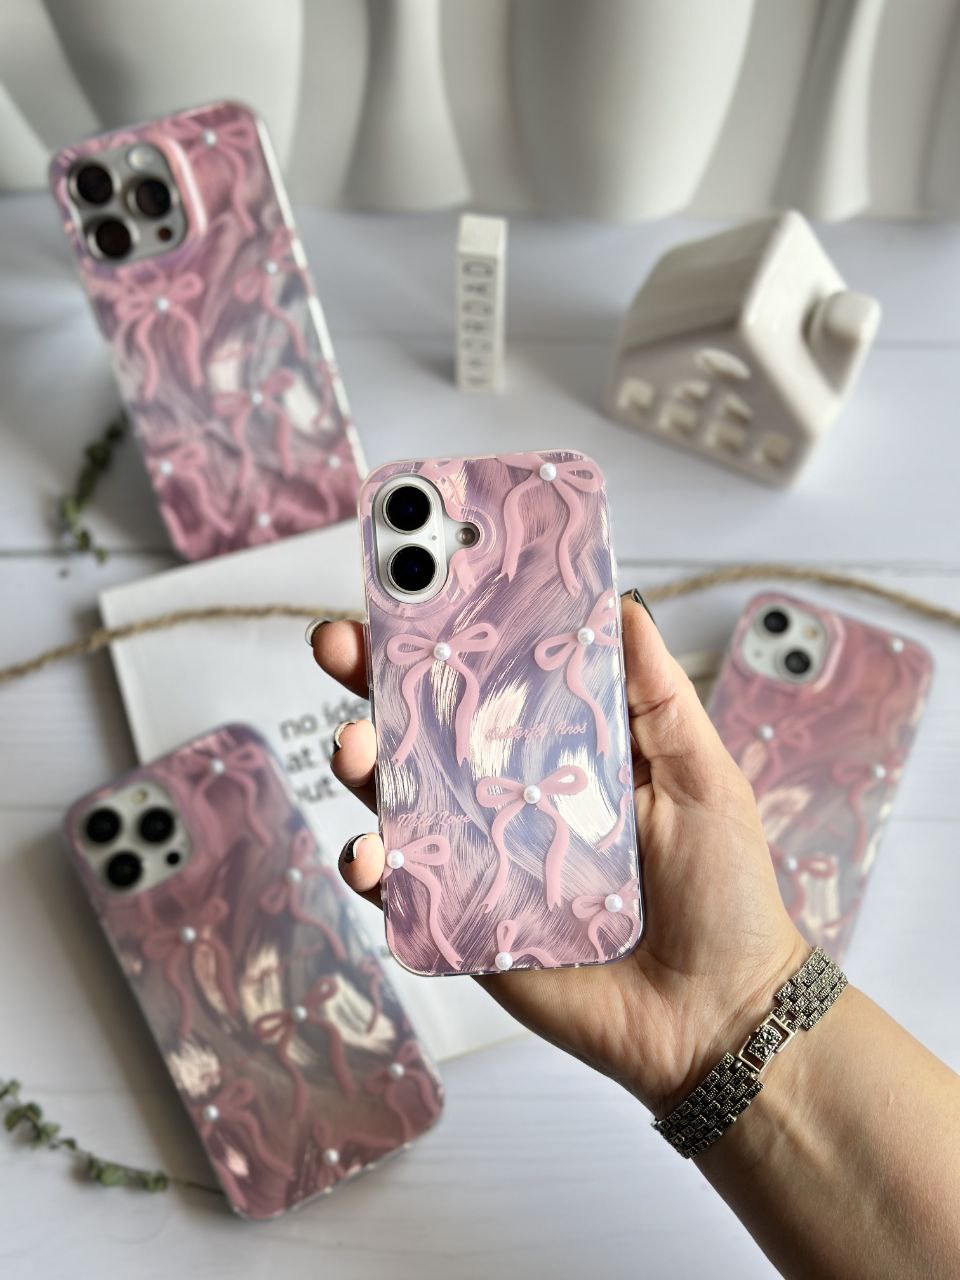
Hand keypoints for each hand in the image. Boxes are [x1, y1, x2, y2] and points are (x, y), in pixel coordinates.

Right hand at [310, 594, 806, 1114]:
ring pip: (399, 804)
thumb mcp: (703, 775)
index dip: (447, 640)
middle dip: (373, 684)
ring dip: (363, 769)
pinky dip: (373, 870)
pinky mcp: (463, 925)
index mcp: (561, 754)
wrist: (720, 1017)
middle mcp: (508, 799)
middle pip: (426, 732)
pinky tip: (370, 852)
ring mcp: (480, 861)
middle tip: (341, 646)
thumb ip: (657, 695)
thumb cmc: (724, 893)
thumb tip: (622, 604)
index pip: (490, 683)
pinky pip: (402, 893)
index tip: (408, 593)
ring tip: (355, 747)